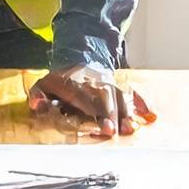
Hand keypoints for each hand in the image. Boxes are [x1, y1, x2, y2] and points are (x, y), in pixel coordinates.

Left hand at [29, 65, 154, 138]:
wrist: (79, 58)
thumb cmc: (60, 81)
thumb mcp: (42, 85)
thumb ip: (37, 96)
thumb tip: (40, 106)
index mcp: (73, 83)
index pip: (84, 96)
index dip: (93, 110)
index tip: (101, 126)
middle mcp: (94, 83)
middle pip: (105, 98)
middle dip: (110, 115)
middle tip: (113, 131)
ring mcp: (109, 84)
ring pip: (120, 96)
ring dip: (126, 113)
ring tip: (130, 129)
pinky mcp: (119, 87)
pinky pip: (132, 93)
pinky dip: (142, 103)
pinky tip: (150, 115)